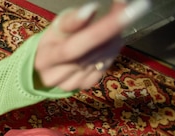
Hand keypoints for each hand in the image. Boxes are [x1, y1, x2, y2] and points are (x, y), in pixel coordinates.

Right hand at [35, 0, 149, 90]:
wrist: (48, 63)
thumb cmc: (55, 40)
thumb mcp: (58, 26)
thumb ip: (73, 20)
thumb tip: (91, 10)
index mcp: (45, 59)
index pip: (75, 47)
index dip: (101, 31)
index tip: (125, 12)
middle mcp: (55, 76)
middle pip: (91, 54)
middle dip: (113, 32)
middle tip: (129, 13)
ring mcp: (69, 85)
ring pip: (101, 61)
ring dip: (114, 41)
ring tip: (115, 28)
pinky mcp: (82, 87)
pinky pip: (104, 68)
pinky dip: (111, 53)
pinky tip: (109, 44)